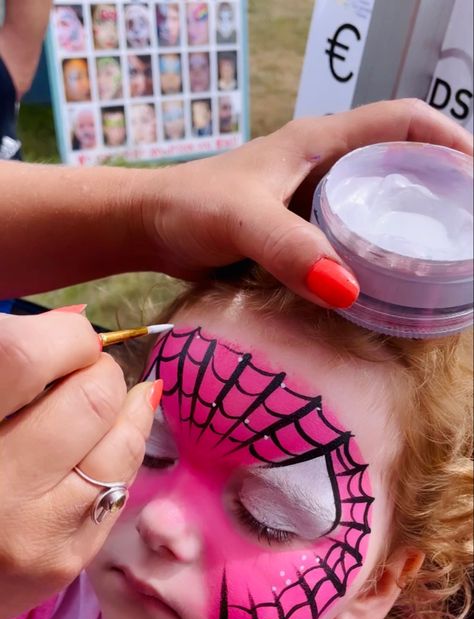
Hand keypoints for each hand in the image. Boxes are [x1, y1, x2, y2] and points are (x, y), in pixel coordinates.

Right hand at [0, 309, 158, 618]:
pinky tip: (100, 448)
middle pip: (90, 398)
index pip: (25, 358)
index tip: (71, 341)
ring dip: (126, 412)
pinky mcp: (66, 562)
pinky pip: (122, 485)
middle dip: (102, 373)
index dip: (67, 339)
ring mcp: (33, 531)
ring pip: (122, 445)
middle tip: (87, 374)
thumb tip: (79, 321)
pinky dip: (120, 455)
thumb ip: (10, 358)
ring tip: (107, 405)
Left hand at [141, 99, 472, 306]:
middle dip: (436, 185)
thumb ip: (288, 248)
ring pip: (374, 201)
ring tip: (434, 257)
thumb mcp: (239, 219)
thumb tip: (349, 289)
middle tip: (458, 229)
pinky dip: (371, 252)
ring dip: (405, 222)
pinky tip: (380, 282)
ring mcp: (309, 200)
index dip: (448, 138)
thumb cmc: (188, 208)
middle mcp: (321, 166)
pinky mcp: (297, 231)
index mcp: (319, 142)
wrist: (148, 228)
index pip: (402, 121)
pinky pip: (348, 234)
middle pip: (398, 161)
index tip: (473, 176)